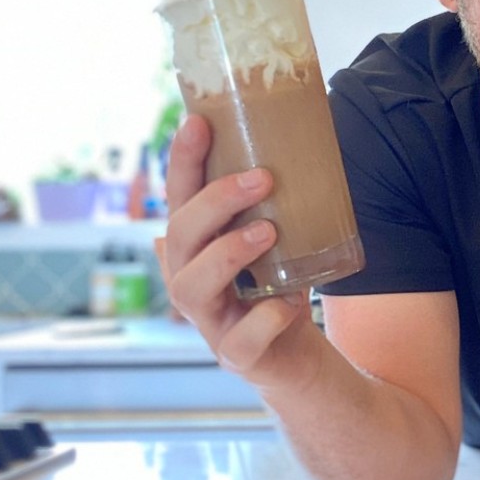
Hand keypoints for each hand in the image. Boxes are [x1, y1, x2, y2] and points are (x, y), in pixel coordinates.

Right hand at [163, 115, 318, 391]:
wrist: (299, 358)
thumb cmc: (283, 288)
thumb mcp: (284, 241)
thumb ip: (277, 204)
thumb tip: (298, 141)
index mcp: (197, 248)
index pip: (180, 198)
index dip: (183, 161)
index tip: (198, 121)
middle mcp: (191, 280)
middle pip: (180, 236)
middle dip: (216, 202)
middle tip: (263, 177)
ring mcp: (210, 322)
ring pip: (191, 287)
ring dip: (227, 253)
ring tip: (268, 231)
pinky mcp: (236, 356)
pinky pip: (240, 340)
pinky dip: (264, 319)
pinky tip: (287, 303)